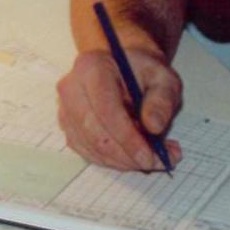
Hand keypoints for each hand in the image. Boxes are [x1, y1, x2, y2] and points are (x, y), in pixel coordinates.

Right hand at [56, 43, 182, 171]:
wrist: (126, 68)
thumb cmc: (144, 72)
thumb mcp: (163, 79)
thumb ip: (162, 100)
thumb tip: (154, 127)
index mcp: (92, 67)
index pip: (106, 109)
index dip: (127, 138)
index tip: (149, 156)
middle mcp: (71, 87)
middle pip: (95, 133)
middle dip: (126, 155)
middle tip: (155, 162)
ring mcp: (66, 109)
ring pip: (92, 147)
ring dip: (123, 161)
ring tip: (154, 157)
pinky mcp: (69, 127)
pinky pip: (89, 152)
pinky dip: (113, 160)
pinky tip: (135, 155)